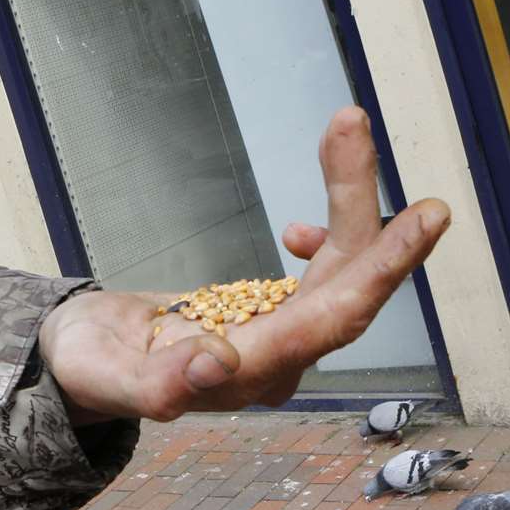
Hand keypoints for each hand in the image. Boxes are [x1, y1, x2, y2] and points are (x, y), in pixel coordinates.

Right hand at [38, 106, 450, 422]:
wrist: (85, 364)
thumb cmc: (91, 369)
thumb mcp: (105, 376)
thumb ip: (157, 383)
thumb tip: (216, 362)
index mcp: (249, 373)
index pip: (332, 319)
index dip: (381, 267)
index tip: (424, 218)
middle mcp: (281, 357)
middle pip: (346, 280)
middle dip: (363, 203)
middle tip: (358, 126)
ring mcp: (283, 335)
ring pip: (340, 265)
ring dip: (347, 197)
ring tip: (344, 126)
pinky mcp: (276, 313)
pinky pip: (323, 268)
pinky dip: (325, 226)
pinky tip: (298, 226)